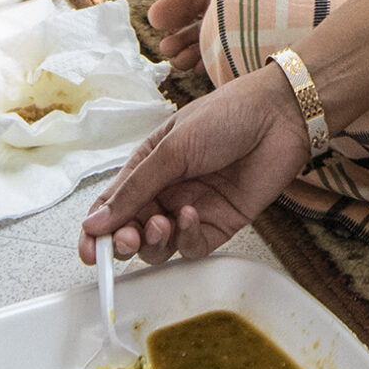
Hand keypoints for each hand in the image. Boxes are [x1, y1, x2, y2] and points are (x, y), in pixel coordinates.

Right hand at [78, 66, 313, 264]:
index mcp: (147, 168)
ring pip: (160, 246)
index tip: (89, 252)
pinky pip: (192, 246)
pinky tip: (191, 215)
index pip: (112, 207)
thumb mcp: (171, 149)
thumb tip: (94, 224)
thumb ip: (134, 190)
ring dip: (155, 241)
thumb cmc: (225, 117)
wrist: (279, 116)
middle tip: (130, 238)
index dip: (96, 233)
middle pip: (132, 232)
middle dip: (125, 241)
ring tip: (162, 222)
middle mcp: (166, 192)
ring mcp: (192, 210)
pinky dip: (186, 237)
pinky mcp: (220, 224)